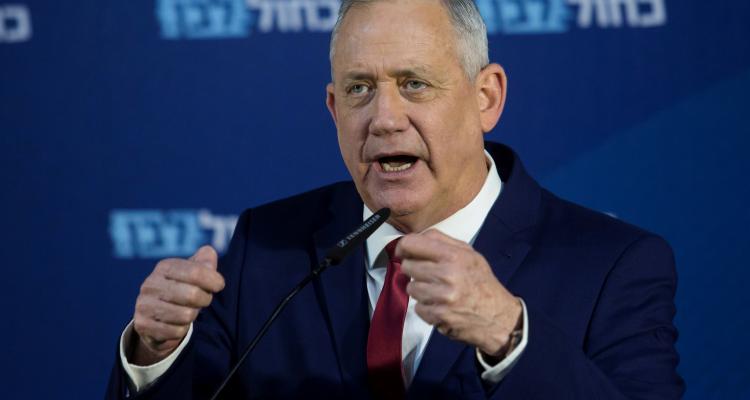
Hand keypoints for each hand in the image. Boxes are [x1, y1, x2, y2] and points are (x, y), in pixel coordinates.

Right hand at [130, 245, 224, 364]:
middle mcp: (150, 284)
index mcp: (164, 267)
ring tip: (189, 311)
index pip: (195, 272)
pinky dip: (182, 329)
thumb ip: (205, 260)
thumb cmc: (183, 290)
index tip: (219, 285)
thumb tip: (209, 254)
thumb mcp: (194, 272)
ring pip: (186, 315)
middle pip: (192, 294)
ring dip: (193, 315)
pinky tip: (177, 324)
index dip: (213, 280)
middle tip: (203, 300)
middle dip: (205, 299)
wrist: (156, 318)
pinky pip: (176, 331)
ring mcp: (144, 305)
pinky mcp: (142, 325)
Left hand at [397, 230, 521, 356]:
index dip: (403, 248)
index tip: (403, 253)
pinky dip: (426, 307)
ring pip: (410, 287)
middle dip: (415, 270)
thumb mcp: (469, 254)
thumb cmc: (481, 282)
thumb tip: (412, 241)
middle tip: (430, 275)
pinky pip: (417, 307)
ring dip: (420, 290)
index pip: (412, 244)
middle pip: (408, 266)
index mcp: (454, 255)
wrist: (498, 317)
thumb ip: (441, 242)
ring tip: (437, 291)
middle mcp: (447, 274)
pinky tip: (441, 306)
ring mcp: (442, 297)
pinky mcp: (438, 315)